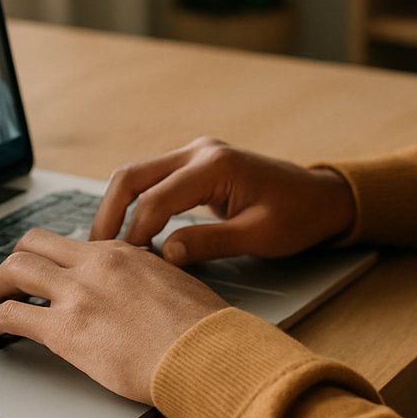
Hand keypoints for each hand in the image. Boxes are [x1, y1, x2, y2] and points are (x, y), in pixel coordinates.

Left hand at [0, 228, 227, 402]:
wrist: (205, 353)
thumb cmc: (202, 330)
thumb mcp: (176, 288)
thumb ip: (150, 283)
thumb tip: (145, 297)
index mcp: (123, 253)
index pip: (73, 244)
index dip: (53, 258)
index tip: (47, 274)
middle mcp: (95, 263)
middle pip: (34, 243)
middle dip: (15, 262)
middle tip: (8, 282)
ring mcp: (77, 293)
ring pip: (15, 269)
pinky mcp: (64, 329)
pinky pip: (9, 315)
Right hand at [89, 137, 357, 264]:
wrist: (322, 198)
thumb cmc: (298, 217)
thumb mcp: (259, 237)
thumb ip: (210, 243)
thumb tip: (165, 255)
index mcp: (216, 165)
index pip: (157, 199)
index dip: (135, 234)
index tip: (123, 266)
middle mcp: (200, 151)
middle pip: (132, 176)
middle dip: (109, 214)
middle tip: (95, 252)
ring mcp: (195, 154)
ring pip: (137, 176)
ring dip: (117, 209)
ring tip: (106, 247)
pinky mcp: (195, 166)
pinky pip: (153, 182)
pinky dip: (136, 206)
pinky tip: (130, 237)